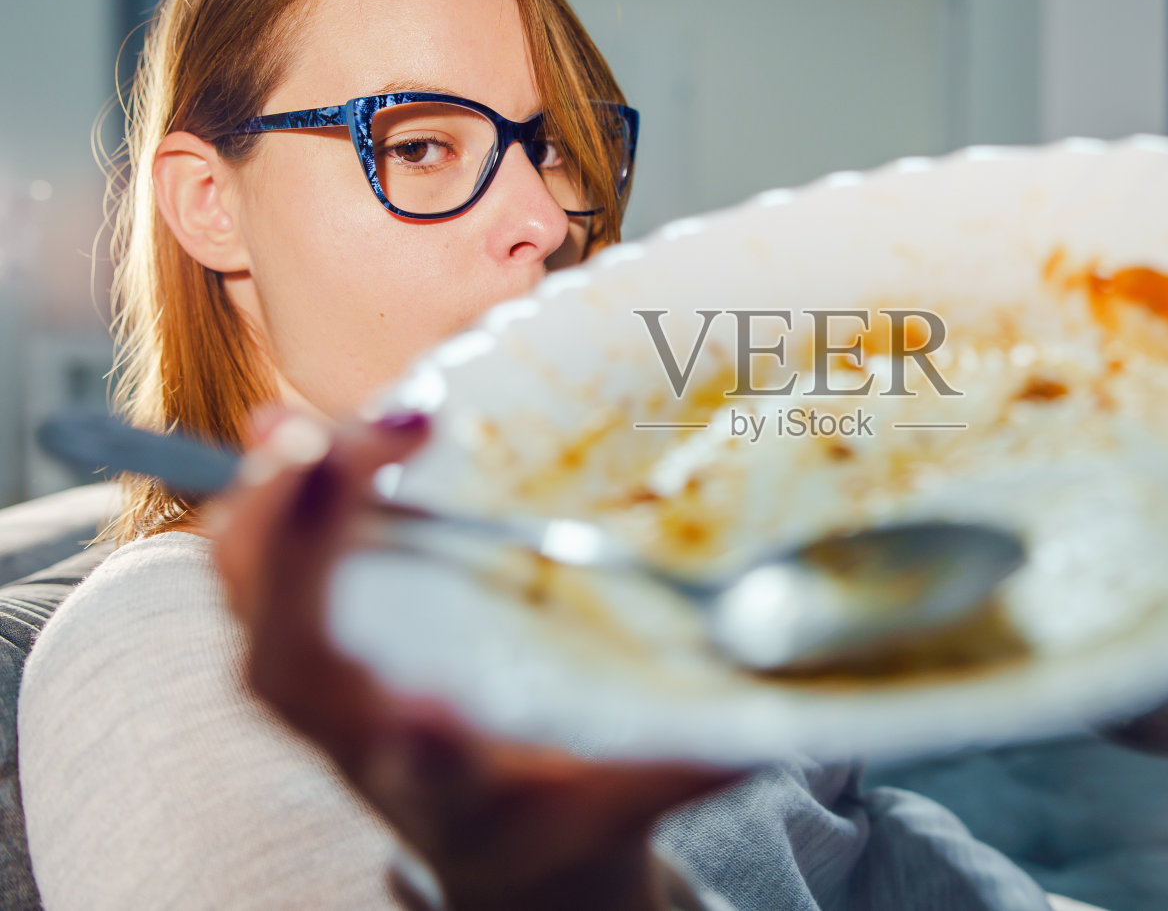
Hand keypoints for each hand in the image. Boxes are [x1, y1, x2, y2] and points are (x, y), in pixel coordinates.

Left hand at [206, 408, 739, 910]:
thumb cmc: (564, 817)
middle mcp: (366, 750)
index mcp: (461, 798)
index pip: (434, 782)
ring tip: (319, 425)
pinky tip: (286, 428)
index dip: (427, 753)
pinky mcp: (304, 653)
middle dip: (303, 556)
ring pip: (251, 610)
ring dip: (273, 513)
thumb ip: (708, 751)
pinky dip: (258, 501)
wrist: (492, 850)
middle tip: (342, 450)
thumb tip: (812, 700)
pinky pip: (248, 574)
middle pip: (294, 664)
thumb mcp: (639, 796)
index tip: (435, 715)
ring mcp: (319, 702)